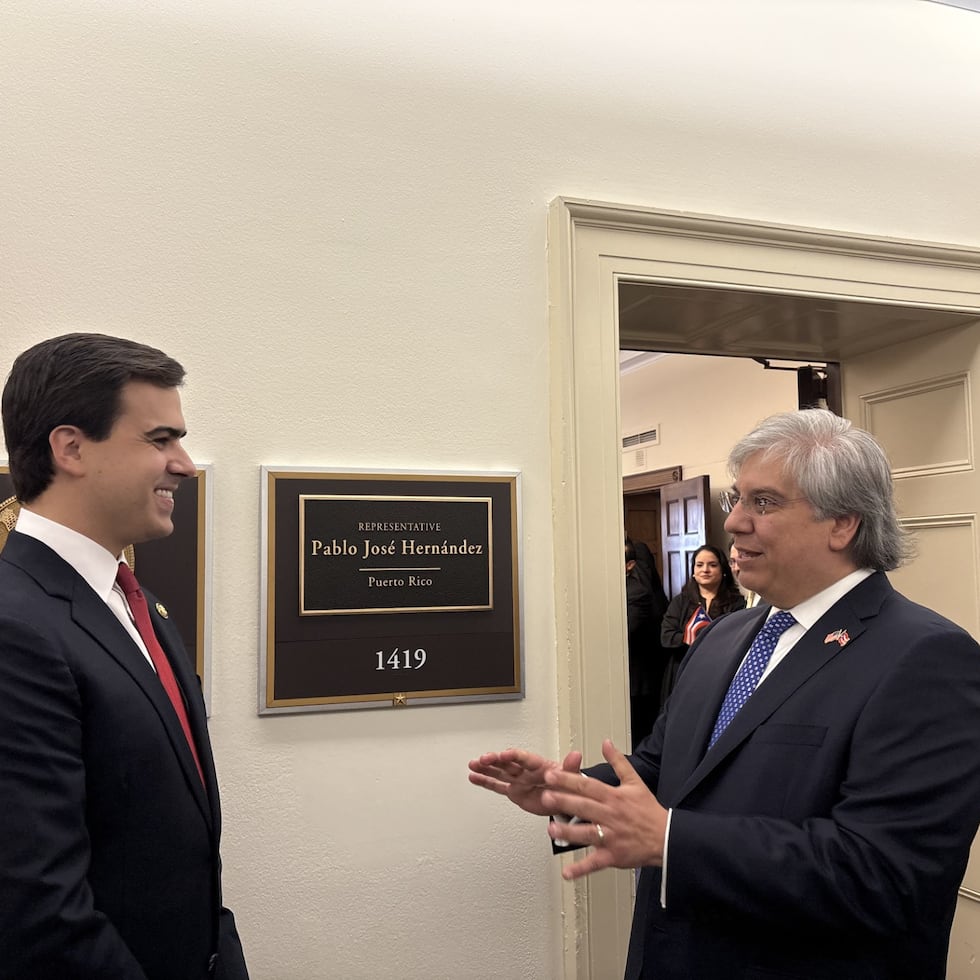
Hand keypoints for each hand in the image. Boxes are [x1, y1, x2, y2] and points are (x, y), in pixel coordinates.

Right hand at [468, 748, 582, 815]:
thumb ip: (571, 767)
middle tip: (483, 759)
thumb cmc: (570, 786)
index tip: (503, 755)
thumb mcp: (573, 778)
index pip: (524, 758)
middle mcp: (527, 771)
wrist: (568, 801)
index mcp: (540, 766)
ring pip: (499, 772)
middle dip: (495, 761)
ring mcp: (519, 781)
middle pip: (508, 764)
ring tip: (473, 764)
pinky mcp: (515, 792)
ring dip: (486, 768)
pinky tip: (474, 776)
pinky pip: (498, 786)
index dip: (513, 756)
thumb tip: (576, 755)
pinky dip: (485, 782)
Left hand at [540, 738, 666, 879]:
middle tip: (546, 797)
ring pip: (586, 834)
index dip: (569, 780)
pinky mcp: (613, 856)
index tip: (552, 775)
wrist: (667, 837)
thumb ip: (618, 761)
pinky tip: (566, 872)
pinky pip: (595, 863)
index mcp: (613, 797)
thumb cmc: (648, 811)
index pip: (588, 786)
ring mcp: (611, 837)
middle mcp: (610, 816)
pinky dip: (580, 869)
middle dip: (564, 801)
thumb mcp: (635, 781)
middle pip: (584, 807)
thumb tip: (606, 743)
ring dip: (568, 832)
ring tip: (551, 828)